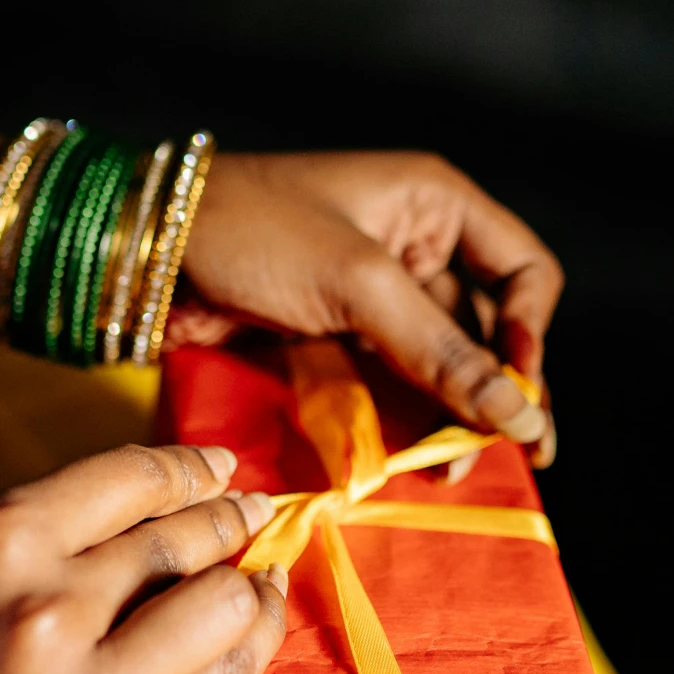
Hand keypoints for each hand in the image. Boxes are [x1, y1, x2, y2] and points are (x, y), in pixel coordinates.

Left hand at [174, 152, 562, 466]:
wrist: (141, 256)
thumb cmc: (253, 234)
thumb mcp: (358, 286)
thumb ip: (442, 353)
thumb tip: (523, 418)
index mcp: (435, 204)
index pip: (525, 271)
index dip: (531, 334)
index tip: (517, 394)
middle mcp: (415, 245)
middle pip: (489, 326)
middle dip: (500, 389)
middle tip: (520, 455)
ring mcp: (375, 295)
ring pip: (441, 363)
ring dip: (455, 416)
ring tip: (455, 469)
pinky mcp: (336, 336)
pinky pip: (393, 382)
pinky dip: (407, 421)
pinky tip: (417, 461)